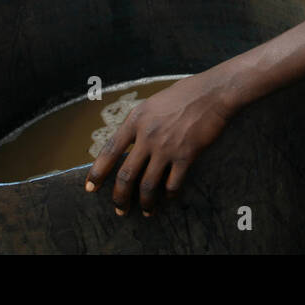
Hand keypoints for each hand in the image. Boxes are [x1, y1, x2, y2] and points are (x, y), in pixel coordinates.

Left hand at [84, 72, 235, 215]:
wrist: (213, 92)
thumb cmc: (186, 93)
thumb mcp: (154, 103)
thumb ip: (141, 122)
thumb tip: (132, 141)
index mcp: (136, 120)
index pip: (110, 150)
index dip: (97, 172)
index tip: (90, 188)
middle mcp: (147, 136)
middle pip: (126, 175)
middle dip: (120, 197)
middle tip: (119, 209)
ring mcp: (166, 147)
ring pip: (148, 185)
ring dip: (145, 203)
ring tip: (146, 212)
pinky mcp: (185, 155)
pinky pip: (173, 183)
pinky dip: (169, 195)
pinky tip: (169, 198)